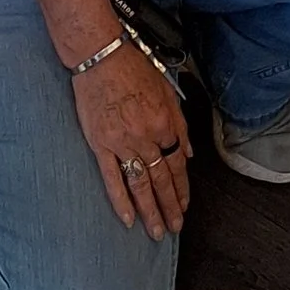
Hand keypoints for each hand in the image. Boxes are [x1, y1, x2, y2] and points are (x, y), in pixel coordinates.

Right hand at [70, 38, 191, 239]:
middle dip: (170, 207)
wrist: (101, 57)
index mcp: (165, 123)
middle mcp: (147, 137)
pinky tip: (129, 219)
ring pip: (140, 184)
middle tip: (174, 229)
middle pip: (162, 179)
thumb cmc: (134, 68)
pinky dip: (121, 201)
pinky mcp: (100, 145)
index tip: (184, 206)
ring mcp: (122, 143)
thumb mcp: (167, 91)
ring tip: (156, 232)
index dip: (182, 188)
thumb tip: (189, 153)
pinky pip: (112, 178)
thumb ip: (179, 124)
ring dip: (150, 210)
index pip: (177, 165)